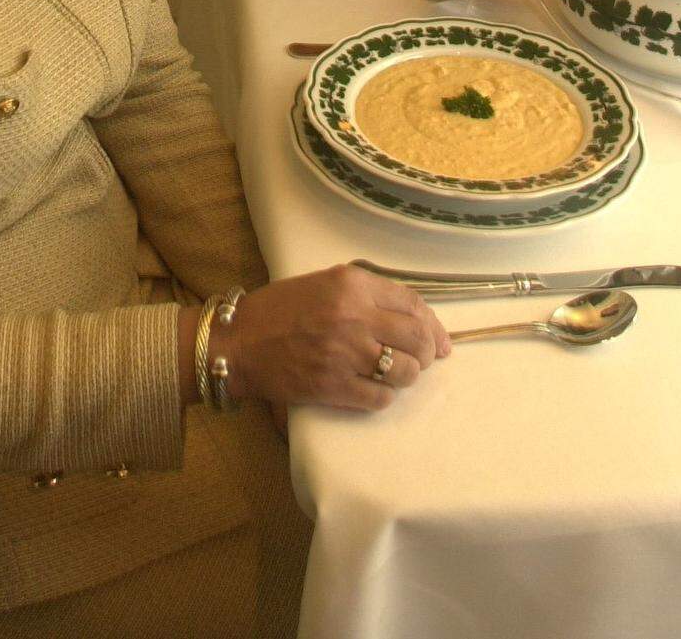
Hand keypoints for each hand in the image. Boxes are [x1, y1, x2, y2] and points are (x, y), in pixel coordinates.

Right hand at [212, 263, 450, 413]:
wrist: (239, 341)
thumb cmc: (280, 309)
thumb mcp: (325, 282)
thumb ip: (366, 294)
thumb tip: (415, 319)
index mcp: (352, 284)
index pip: (413, 304)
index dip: (433, 325)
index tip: (441, 340)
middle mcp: (354, 315)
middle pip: (416, 338)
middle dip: (427, 352)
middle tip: (421, 359)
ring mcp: (345, 353)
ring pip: (404, 371)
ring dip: (406, 376)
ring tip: (395, 374)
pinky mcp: (335, 386)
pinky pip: (380, 397)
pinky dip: (384, 396)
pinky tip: (374, 390)